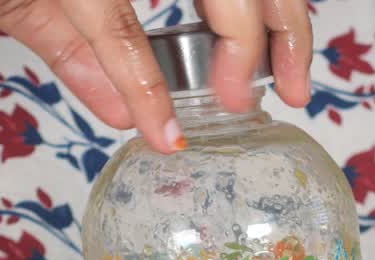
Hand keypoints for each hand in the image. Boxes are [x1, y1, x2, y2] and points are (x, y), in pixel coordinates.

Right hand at [0, 0, 311, 152]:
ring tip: (230, 103)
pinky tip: (158, 128)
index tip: (290, 75)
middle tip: (283, 94)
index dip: (280, 17)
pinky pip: (111, 22)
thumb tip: (127, 114)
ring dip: (236, 43)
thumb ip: (84, 48)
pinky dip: (140, 79)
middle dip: (280, 30)